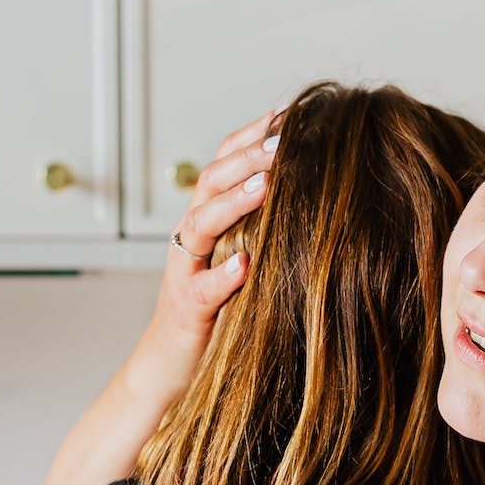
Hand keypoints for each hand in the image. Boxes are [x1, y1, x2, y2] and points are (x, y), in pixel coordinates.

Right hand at [129, 105, 282, 403]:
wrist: (171, 370)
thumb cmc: (218, 314)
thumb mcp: (243, 260)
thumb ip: (264, 229)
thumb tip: (313, 197)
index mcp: (207, 223)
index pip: (222, 165)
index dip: (248, 137)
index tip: (284, 114)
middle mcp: (191, 240)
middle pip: (210, 183)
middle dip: (245, 157)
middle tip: (284, 140)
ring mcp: (185, 273)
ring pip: (200, 226)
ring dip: (233, 202)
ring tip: (266, 185)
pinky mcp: (187, 312)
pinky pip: (202, 290)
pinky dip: (221, 275)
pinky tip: (245, 264)